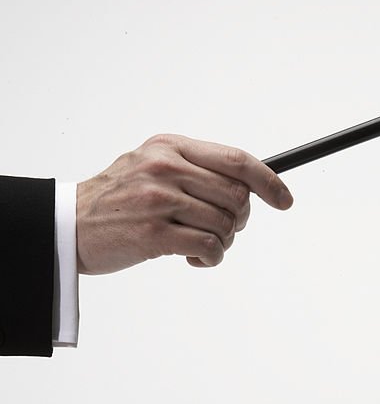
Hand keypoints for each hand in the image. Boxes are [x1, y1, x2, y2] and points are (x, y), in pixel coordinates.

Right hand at [75, 133, 293, 274]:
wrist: (69, 224)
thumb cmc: (117, 200)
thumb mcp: (151, 166)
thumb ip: (194, 167)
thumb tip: (250, 183)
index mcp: (170, 146)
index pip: (236, 159)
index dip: (268, 180)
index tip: (284, 199)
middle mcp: (166, 168)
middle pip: (237, 197)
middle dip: (239, 220)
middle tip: (223, 229)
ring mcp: (159, 199)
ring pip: (226, 224)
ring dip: (222, 242)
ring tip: (199, 244)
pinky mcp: (154, 233)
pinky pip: (209, 246)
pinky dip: (210, 257)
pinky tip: (192, 257)